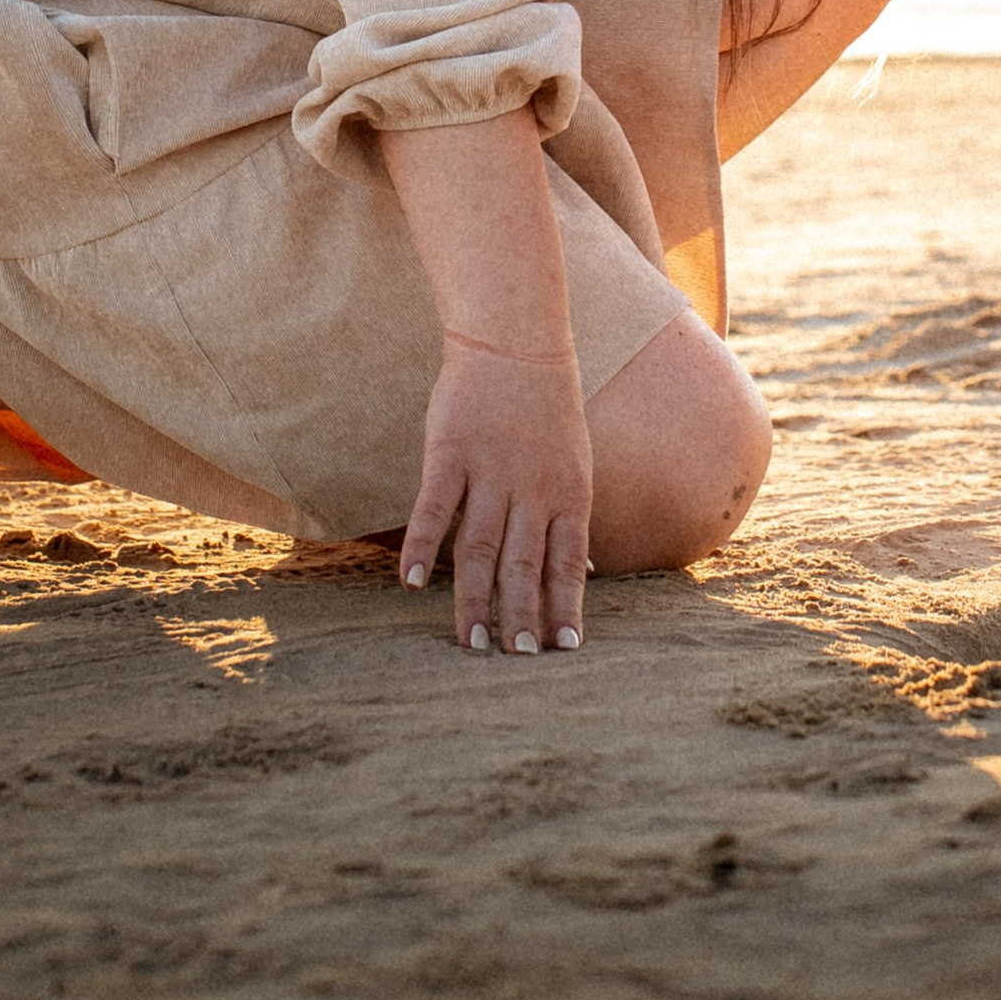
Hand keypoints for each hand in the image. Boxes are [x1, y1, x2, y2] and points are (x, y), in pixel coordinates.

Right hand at [400, 333, 591, 654]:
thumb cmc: (547, 408)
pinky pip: (435, 506)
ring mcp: (491, 469)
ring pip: (482, 546)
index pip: (569, 562)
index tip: (561, 649)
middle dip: (520, 616)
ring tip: (471, 643)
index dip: (564, 606)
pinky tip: (413, 582)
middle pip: (525, 563)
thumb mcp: (575, 463)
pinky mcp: (451, 450)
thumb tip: (586, 573)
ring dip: (476, 597)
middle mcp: (533, 487)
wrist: (514, 340)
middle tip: (513, 660)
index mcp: (569, 492)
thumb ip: (572, 518)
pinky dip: (424, 545)